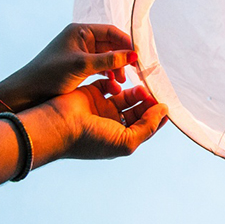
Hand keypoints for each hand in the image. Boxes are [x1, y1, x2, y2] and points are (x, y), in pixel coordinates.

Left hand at [0, 24, 138, 112]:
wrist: (25, 94)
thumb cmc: (50, 75)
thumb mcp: (83, 66)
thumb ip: (109, 60)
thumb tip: (133, 55)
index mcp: (80, 31)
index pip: (111, 32)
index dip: (126, 43)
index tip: (138, 57)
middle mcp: (81, 39)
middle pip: (111, 44)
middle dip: (122, 58)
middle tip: (133, 71)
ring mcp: (79, 53)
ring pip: (106, 57)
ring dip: (116, 68)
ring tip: (121, 81)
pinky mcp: (78, 67)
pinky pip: (99, 67)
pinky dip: (107, 75)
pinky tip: (112, 85)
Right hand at [44, 78, 168, 159]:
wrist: (59, 125)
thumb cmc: (90, 139)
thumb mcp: (127, 141)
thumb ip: (148, 126)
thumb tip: (164, 111)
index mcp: (120, 138)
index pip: (145, 126)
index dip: (156, 115)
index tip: (165, 104)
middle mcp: (112, 124)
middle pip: (138, 110)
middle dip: (148, 101)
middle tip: (154, 92)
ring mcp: (101, 109)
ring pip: (126, 96)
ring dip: (137, 91)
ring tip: (141, 89)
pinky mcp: (92, 94)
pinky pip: (109, 84)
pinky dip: (117, 82)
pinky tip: (120, 84)